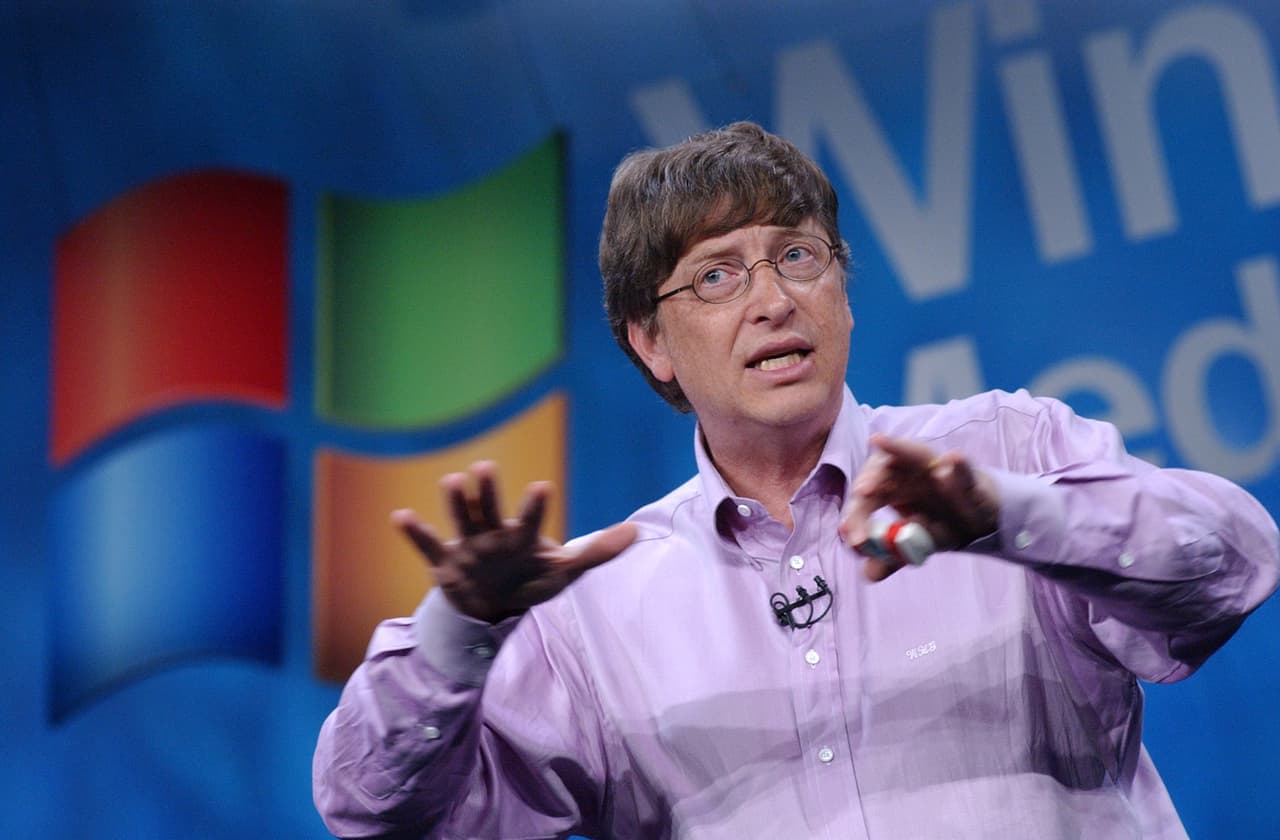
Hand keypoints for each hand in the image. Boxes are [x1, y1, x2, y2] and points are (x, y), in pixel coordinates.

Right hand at [391, 461, 636, 622]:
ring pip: (460, 520)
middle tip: (485, 468)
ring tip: (451, 481)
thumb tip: (637, 531)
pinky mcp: (444, 564)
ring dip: (455, 503)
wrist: (491, 609)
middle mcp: (493, 535)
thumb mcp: (564, 573)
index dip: (535, 506)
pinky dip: (414, 532)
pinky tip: (399, 516)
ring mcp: (467, 547)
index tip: (542, 487)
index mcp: (521, 538)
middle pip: (490, 510)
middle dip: (488, 492)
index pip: (530, 520)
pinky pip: (427, 546)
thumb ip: (597, 552)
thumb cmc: (529, 582)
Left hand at [838, 434, 998, 581]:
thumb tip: (867, 574)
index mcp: (892, 488)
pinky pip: (964, 470)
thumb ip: (891, 557)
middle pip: (884, 468)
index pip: (868, 496)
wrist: (982, 520)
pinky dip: (958, 466)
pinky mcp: (970, 477)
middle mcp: (910, 473)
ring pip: (917, 455)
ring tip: (880, 444)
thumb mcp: (915, 544)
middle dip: (872, 479)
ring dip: (900, 450)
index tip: (851, 536)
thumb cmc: (940, 523)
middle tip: (862, 492)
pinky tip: (952, 459)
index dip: (857, 513)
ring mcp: (939, 470)